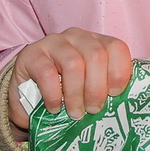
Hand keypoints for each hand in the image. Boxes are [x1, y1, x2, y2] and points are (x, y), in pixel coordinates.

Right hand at [8, 27, 131, 130]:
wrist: (26, 94)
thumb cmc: (65, 92)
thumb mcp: (88, 88)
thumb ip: (104, 89)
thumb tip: (122, 107)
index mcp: (97, 42)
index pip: (116, 47)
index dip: (119, 71)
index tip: (115, 94)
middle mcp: (77, 37)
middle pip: (96, 55)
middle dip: (97, 88)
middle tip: (93, 110)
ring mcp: (54, 42)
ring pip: (73, 63)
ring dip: (76, 94)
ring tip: (75, 114)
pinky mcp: (32, 54)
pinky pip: (47, 72)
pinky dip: (54, 95)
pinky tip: (54, 108)